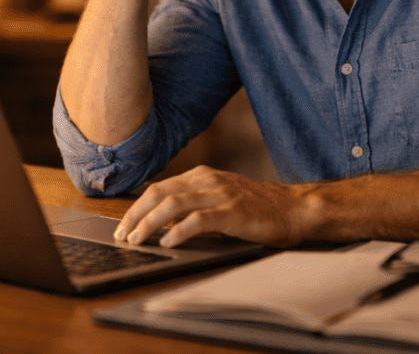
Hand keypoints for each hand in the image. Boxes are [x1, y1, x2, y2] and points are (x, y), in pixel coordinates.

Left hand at [113, 166, 310, 247]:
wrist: (295, 209)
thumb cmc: (259, 209)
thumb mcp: (221, 200)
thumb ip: (194, 205)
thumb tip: (162, 223)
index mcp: (203, 176)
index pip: (159, 188)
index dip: (137, 207)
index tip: (124, 225)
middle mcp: (208, 181)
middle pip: (160, 194)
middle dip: (136, 215)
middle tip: (123, 236)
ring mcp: (221, 195)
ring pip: (173, 205)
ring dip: (150, 224)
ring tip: (138, 240)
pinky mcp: (233, 212)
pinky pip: (198, 220)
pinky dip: (178, 231)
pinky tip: (168, 243)